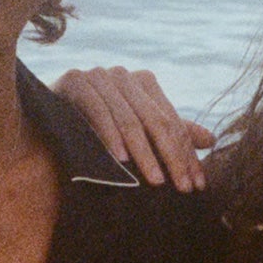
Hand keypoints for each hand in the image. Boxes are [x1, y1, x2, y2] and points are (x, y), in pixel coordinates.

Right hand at [53, 66, 212, 190]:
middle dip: (172, 157)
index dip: (186, 154)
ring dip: (144, 154)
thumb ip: (172, 133)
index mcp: (144, 82)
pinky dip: (110, 137)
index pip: (171, 122)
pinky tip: (121, 161)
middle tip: (181, 187)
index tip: (196, 185)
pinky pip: (99, 112)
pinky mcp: (77, 81)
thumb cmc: (97, 127)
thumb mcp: (138, 131)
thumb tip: (212, 140)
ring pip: (130, 120)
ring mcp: (100, 75)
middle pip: (156, 121)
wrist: (49, 115)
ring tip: (156, 181)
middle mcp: (124, 75)